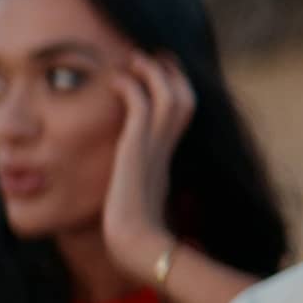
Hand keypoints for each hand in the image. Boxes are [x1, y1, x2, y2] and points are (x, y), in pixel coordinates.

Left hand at [102, 51, 195, 281]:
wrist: (136, 245)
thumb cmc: (135, 236)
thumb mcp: (137, 203)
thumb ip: (136, 190)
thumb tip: (130, 195)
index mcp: (167, 159)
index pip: (180, 116)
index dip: (174, 90)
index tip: (159, 74)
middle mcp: (167, 150)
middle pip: (185, 99)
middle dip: (171, 74)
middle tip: (152, 56)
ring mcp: (156, 149)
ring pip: (170, 96)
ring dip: (153, 73)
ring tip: (133, 59)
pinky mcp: (139, 150)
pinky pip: (141, 106)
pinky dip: (131, 87)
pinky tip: (116, 81)